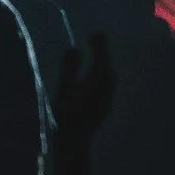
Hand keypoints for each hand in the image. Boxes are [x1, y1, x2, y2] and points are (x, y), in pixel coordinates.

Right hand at [51, 34, 115, 149]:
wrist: (75, 140)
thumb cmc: (67, 113)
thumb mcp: (65, 88)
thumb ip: (70, 68)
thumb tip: (74, 48)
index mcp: (99, 79)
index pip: (103, 56)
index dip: (100, 44)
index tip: (94, 34)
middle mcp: (108, 87)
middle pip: (108, 65)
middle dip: (102, 52)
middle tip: (94, 40)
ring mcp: (109, 98)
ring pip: (109, 76)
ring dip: (102, 64)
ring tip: (94, 56)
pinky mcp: (106, 107)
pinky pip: (107, 85)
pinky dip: (101, 76)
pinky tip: (93, 78)